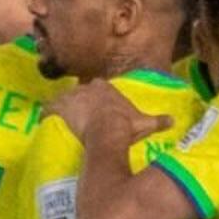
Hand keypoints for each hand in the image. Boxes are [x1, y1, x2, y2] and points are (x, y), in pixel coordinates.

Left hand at [50, 76, 173, 153]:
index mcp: (105, 87)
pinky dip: (47, 113)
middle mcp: (86, 88)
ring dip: (62, 107)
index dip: (97, 97)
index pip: (98, 87)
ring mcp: (71, 97)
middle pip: (80, 92)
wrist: (108, 131)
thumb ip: (158, 120)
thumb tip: (173, 121)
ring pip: (64, 99)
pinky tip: (45, 118)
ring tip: (61, 118)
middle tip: (79, 114)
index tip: (97, 106)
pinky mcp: (60, 108)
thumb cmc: (125, 125)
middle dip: (79, 101)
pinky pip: (50, 108)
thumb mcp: (144, 123)